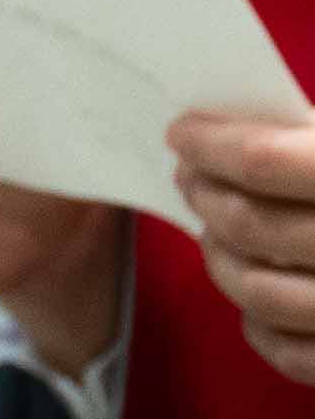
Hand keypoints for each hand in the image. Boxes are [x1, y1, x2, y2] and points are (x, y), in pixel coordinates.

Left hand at [172, 113, 314, 376]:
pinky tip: (255, 298)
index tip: (182, 134)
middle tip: (190, 179)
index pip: (265, 161)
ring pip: (260, 292)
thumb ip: (312, 140)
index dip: (211, 144)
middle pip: (252, 224)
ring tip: (214, 234)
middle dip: (205, 196)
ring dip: (221, 259)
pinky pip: (293, 353)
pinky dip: (259, 325)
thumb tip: (228, 130)